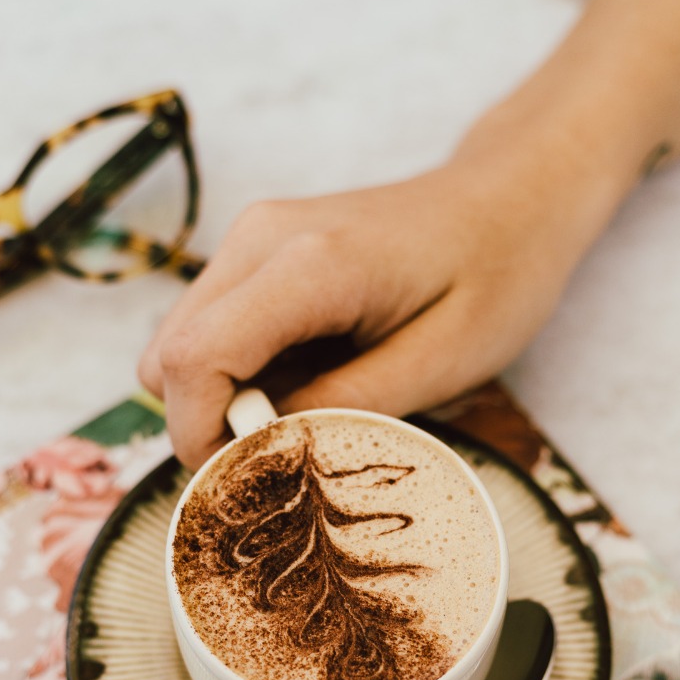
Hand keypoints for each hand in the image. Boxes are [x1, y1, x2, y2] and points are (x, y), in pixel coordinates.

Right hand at [138, 101, 631, 468]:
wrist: (511, 198)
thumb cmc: (496, 276)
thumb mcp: (439, 366)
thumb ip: (345, 409)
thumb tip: (266, 449)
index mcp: (310, 262)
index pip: (195, 358)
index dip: (199, 436)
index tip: (246, 480)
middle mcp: (261, 238)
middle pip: (167, 356)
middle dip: (205, 425)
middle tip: (280, 458)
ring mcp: (254, 238)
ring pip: (178, 347)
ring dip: (220, 401)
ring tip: (302, 418)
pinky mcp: (258, 253)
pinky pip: (211, 332)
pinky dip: (236, 376)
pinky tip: (303, 384)